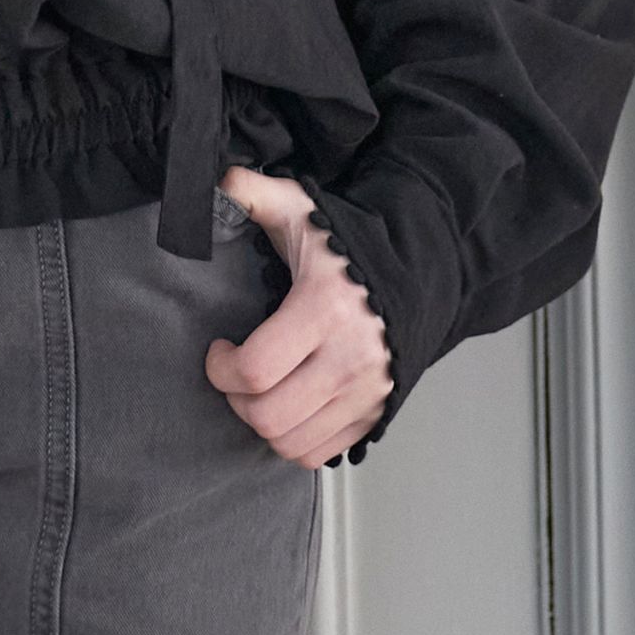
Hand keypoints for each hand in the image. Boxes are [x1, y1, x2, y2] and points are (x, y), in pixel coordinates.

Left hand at [203, 165, 395, 468]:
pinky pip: (321, 453)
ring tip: (259, 390)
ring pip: (292, 442)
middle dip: (236, 399)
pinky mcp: (376, 412)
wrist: (420, 269)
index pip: (256, 368)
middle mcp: (351, 357)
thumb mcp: (300, 208)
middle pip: (270, 416)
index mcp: (326, 307)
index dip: (220, 368)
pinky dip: (293, 439)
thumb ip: (251, 191)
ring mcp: (368, 391)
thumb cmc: (349, 241)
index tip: (218, 350)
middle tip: (234, 374)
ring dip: (262, 423)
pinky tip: (287, 405)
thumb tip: (214, 181)